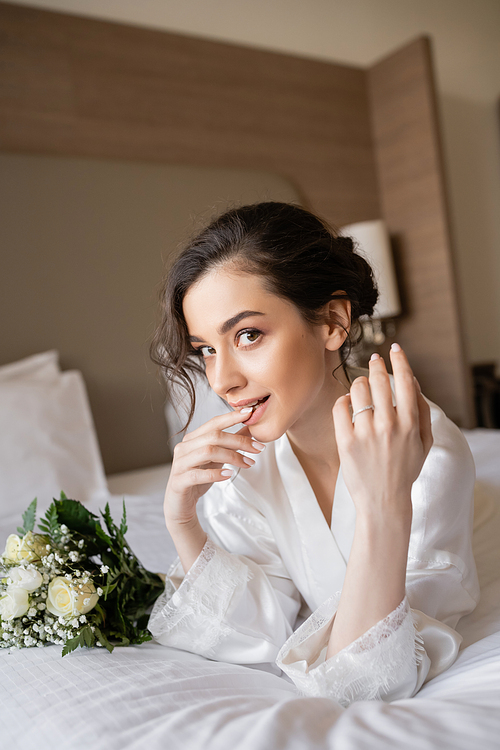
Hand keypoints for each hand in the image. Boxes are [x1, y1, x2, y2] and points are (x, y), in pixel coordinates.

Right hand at [164, 409, 264, 528]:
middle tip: (258, 448)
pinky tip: (228, 474)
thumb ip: (229, 444)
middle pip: (214, 436)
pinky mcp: (179, 481)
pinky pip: (198, 474)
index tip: (250, 413)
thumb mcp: (217, 460)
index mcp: (192, 439)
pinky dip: (216, 473)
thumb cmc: (198, 480)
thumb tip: (249, 429)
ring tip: (248, 464)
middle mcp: (184, 448)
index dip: (232, 417)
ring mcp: (180, 464)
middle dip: (239, 441)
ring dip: (232, 456)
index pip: (213, 423)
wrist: (180, 505)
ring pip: (208, 451)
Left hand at [332, 345, 432, 521]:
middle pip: (379, 380)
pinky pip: (340, 407)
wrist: (384, 500)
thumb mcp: (424, 442)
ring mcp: (365, 433)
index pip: (405, 381)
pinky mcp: (346, 441)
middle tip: (374, 361)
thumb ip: (422, 410)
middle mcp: (388, 425)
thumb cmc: (405, 469)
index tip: (394, 349)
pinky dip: (343, 401)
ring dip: (359, 383)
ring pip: (357, 390)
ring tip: (360, 389)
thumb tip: (413, 380)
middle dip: (376, 365)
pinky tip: (347, 404)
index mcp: (410, 424)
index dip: (400, 360)